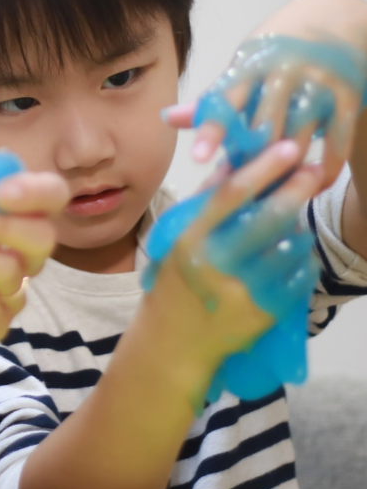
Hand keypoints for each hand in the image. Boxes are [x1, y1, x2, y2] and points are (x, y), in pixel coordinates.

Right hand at [142, 139, 318, 386]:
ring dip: (300, 226)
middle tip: (315, 169)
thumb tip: (231, 161)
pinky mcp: (263, 314)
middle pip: (266, 219)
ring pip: (288, 248)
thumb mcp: (176, 237)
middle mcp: (214, 265)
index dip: (262, 168)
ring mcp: (241, 292)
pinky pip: (297, 277)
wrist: (172, 341)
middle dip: (295, 189)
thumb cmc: (173, 280)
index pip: (229, 196)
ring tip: (297, 218)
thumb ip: (204, 201)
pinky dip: (301, 260)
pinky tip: (294, 252)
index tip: (288, 148)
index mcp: (189, 239)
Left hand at [166, 0, 366, 189]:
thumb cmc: (275, 52)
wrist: (336, 19)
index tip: (197, 158)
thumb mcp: (243, 66)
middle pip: (262, 130)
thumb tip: (167, 119)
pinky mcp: (348, 98)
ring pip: (296, 141)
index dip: (211, 130)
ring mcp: (318, 86)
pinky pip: (336, 145)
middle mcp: (283, 74)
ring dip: (281, 172)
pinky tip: (310, 185)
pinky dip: (322, 171)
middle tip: (234, 190)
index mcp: (249, 66)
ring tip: (267, 194)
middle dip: (248, 163)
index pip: (225, 100)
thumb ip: (212, 98)